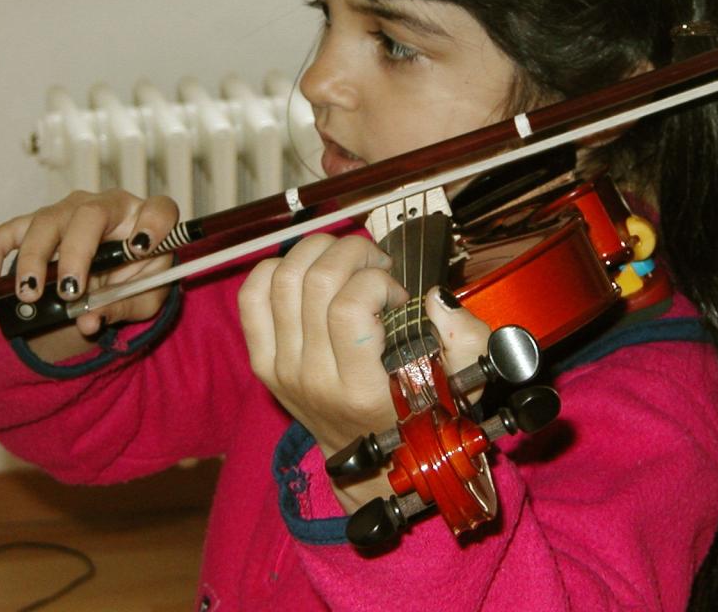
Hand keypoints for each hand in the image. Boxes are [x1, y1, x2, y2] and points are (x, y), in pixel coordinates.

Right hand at [0, 189, 177, 358]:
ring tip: (30, 295)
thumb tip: (87, 321)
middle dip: (75, 253)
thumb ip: (121, 309)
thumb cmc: (135, 280)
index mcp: (145, 219)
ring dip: (34, 258)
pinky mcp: (37, 222)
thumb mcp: (142, 301)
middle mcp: (108, 206)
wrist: (114, 277)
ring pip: (47, 221)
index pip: (159, 210)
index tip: (141, 248)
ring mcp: (69, 210)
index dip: (153, 224)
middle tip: (68, 291)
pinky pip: (10, 229)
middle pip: (89, 213)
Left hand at [239, 233, 491, 512]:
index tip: (398, 294)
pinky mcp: (262, 362)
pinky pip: (252, 295)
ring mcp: (281, 369)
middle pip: (315, 282)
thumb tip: (436, 297)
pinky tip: (308, 273)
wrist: (369, 465)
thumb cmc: (419, 418)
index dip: (377, 281)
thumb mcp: (460, 387)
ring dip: (319, 252)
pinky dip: (276, 269)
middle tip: (375, 264)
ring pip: (283, 278)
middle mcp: (313, 379)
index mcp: (360, 389)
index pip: (349, 308)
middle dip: (351, 252)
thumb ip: (465, 341)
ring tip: (347, 262)